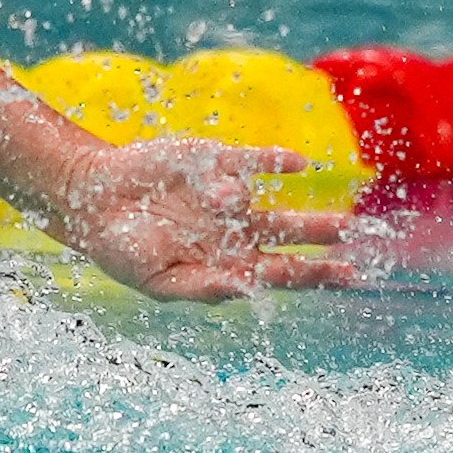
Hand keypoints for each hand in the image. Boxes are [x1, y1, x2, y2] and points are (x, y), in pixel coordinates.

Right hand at [52, 138, 354, 301]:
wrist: (90, 199)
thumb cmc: (119, 248)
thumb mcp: (156, 280)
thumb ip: (200, 288)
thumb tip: (246, 289)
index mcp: (221, 264)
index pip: (278, 273)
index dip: (314, 275)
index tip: (349, 276)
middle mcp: (232, 233)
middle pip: (290, 239)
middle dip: (324, 243)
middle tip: (362, 245)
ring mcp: (226, 198)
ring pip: (276, 209)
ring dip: (309, 219)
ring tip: (342, 224)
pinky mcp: (214, 163)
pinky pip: (252, 162)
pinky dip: (274, 164)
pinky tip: (300, 166)